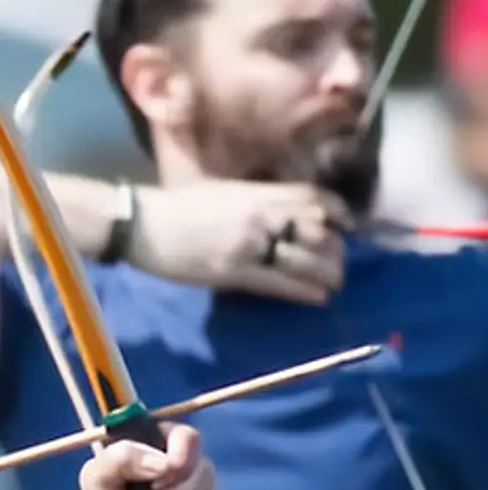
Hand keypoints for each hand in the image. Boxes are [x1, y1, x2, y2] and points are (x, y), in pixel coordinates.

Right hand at [130, 181, 347, 305]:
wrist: (143, 223)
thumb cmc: (177, 206)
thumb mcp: (224, 192)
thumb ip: (255, 201)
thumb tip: (280, 216)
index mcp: (259, 193)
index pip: (314, 199)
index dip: (339, 212)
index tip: (347, 226)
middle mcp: (262, 216)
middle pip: (317, 230)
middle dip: (334, 248)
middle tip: (338, 262)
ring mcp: (249, 244)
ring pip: (304, 258)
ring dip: (326, 272)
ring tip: (333, 283)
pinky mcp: (233, 271)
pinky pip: (279, 282)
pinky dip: (303, 290)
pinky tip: (317, 297)